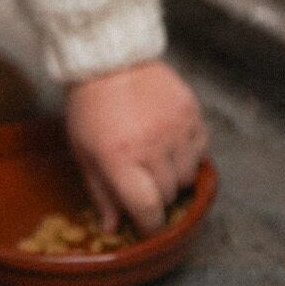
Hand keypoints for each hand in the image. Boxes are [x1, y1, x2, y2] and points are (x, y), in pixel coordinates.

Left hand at [64, 60, 207, 234]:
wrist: (109, 57)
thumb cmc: (90, 106)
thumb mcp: (83, 150)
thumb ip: (100, 191)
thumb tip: (113, 228)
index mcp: (120, 157)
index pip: (148, 209)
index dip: (150, 225)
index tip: (147, 225)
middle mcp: (152, 145)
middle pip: (170, 194)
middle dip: (157, 195)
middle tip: (144, 181)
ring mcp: (175, 127)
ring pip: (188, 175)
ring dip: (174, 175)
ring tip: (157, 158)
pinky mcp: (190, 110)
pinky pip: (201, 148)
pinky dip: (189, 152)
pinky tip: (171, 141)